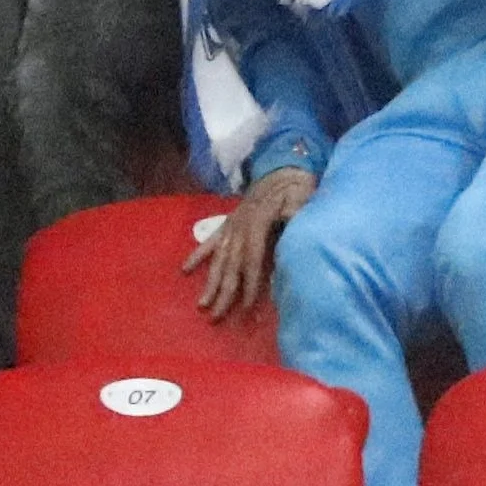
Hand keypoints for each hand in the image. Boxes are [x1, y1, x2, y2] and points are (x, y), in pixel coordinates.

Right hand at [194, 165, 315, 318]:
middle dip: (223, 293)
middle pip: (231, 265)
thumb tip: (291, 221)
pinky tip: (185, 270)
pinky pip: (210, 242)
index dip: (250, 284)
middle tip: (215, 317)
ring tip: (201, 305)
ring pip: (219, 259)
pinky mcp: (227, 223)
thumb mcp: (301, 197)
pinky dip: (197, 256)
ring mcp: (231, 225)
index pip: (252, 260)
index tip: (247, 308)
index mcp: (258, 222)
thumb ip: (295, 211)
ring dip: (210, 282)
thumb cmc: (296, 188)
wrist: (283, 168)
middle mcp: (239, 226)